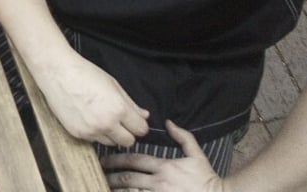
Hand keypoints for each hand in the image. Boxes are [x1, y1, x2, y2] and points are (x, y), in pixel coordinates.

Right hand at [35, 51, 149, 145]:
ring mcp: (91, 130)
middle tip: (119, 121)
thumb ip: (131, 103)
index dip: (139, 124)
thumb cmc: (83, 73)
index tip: (135, 121)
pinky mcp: (77, 133)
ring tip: (101, 117)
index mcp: (118, 108)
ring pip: (111, 143)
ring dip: (110, 134)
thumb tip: (144, 115)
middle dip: (127, 132)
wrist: (57, 72)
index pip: (141, 129)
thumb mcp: (113, 84)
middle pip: (129, 141)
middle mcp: (106, 123)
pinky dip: (94, 132)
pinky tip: (88, 117)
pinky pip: (94, 140)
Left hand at [102, 120, 225, 191]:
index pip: (135, 160)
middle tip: (99, 173)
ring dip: (116, 190)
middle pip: (128, 178)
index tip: (104, 160)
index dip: (117, 159)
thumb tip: (168, 122)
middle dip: (111, 175)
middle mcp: (159, 183)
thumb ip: (183, 137)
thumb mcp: (197, 155)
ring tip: (103, 187)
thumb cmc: (207, 179)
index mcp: (165, 167)